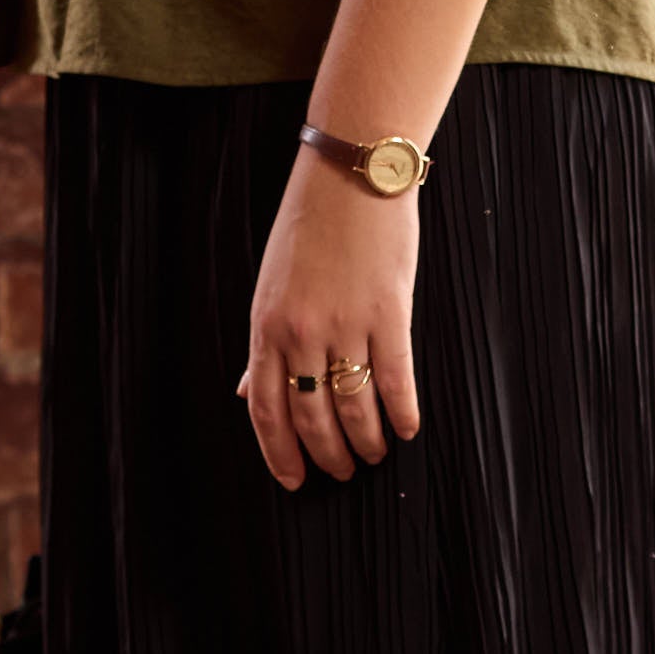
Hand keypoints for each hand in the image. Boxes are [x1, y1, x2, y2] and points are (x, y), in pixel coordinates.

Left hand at [238, 142, 423, 490]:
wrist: (352, 173)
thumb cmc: (311, 226)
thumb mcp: (271, 285)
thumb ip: (265, 345)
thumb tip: (248, 393)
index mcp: (266, 326)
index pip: (268, 410)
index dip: (280, 454)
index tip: (295, 480)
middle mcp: (301, 332)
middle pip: (311, 418)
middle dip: (327, 455)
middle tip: (341, 471)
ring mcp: (345, 324)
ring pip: (353, 406)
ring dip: (365, 441)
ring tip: (373, 454)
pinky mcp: (389, 312)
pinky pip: (395, 379)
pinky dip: (401, 413)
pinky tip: (406, 430)